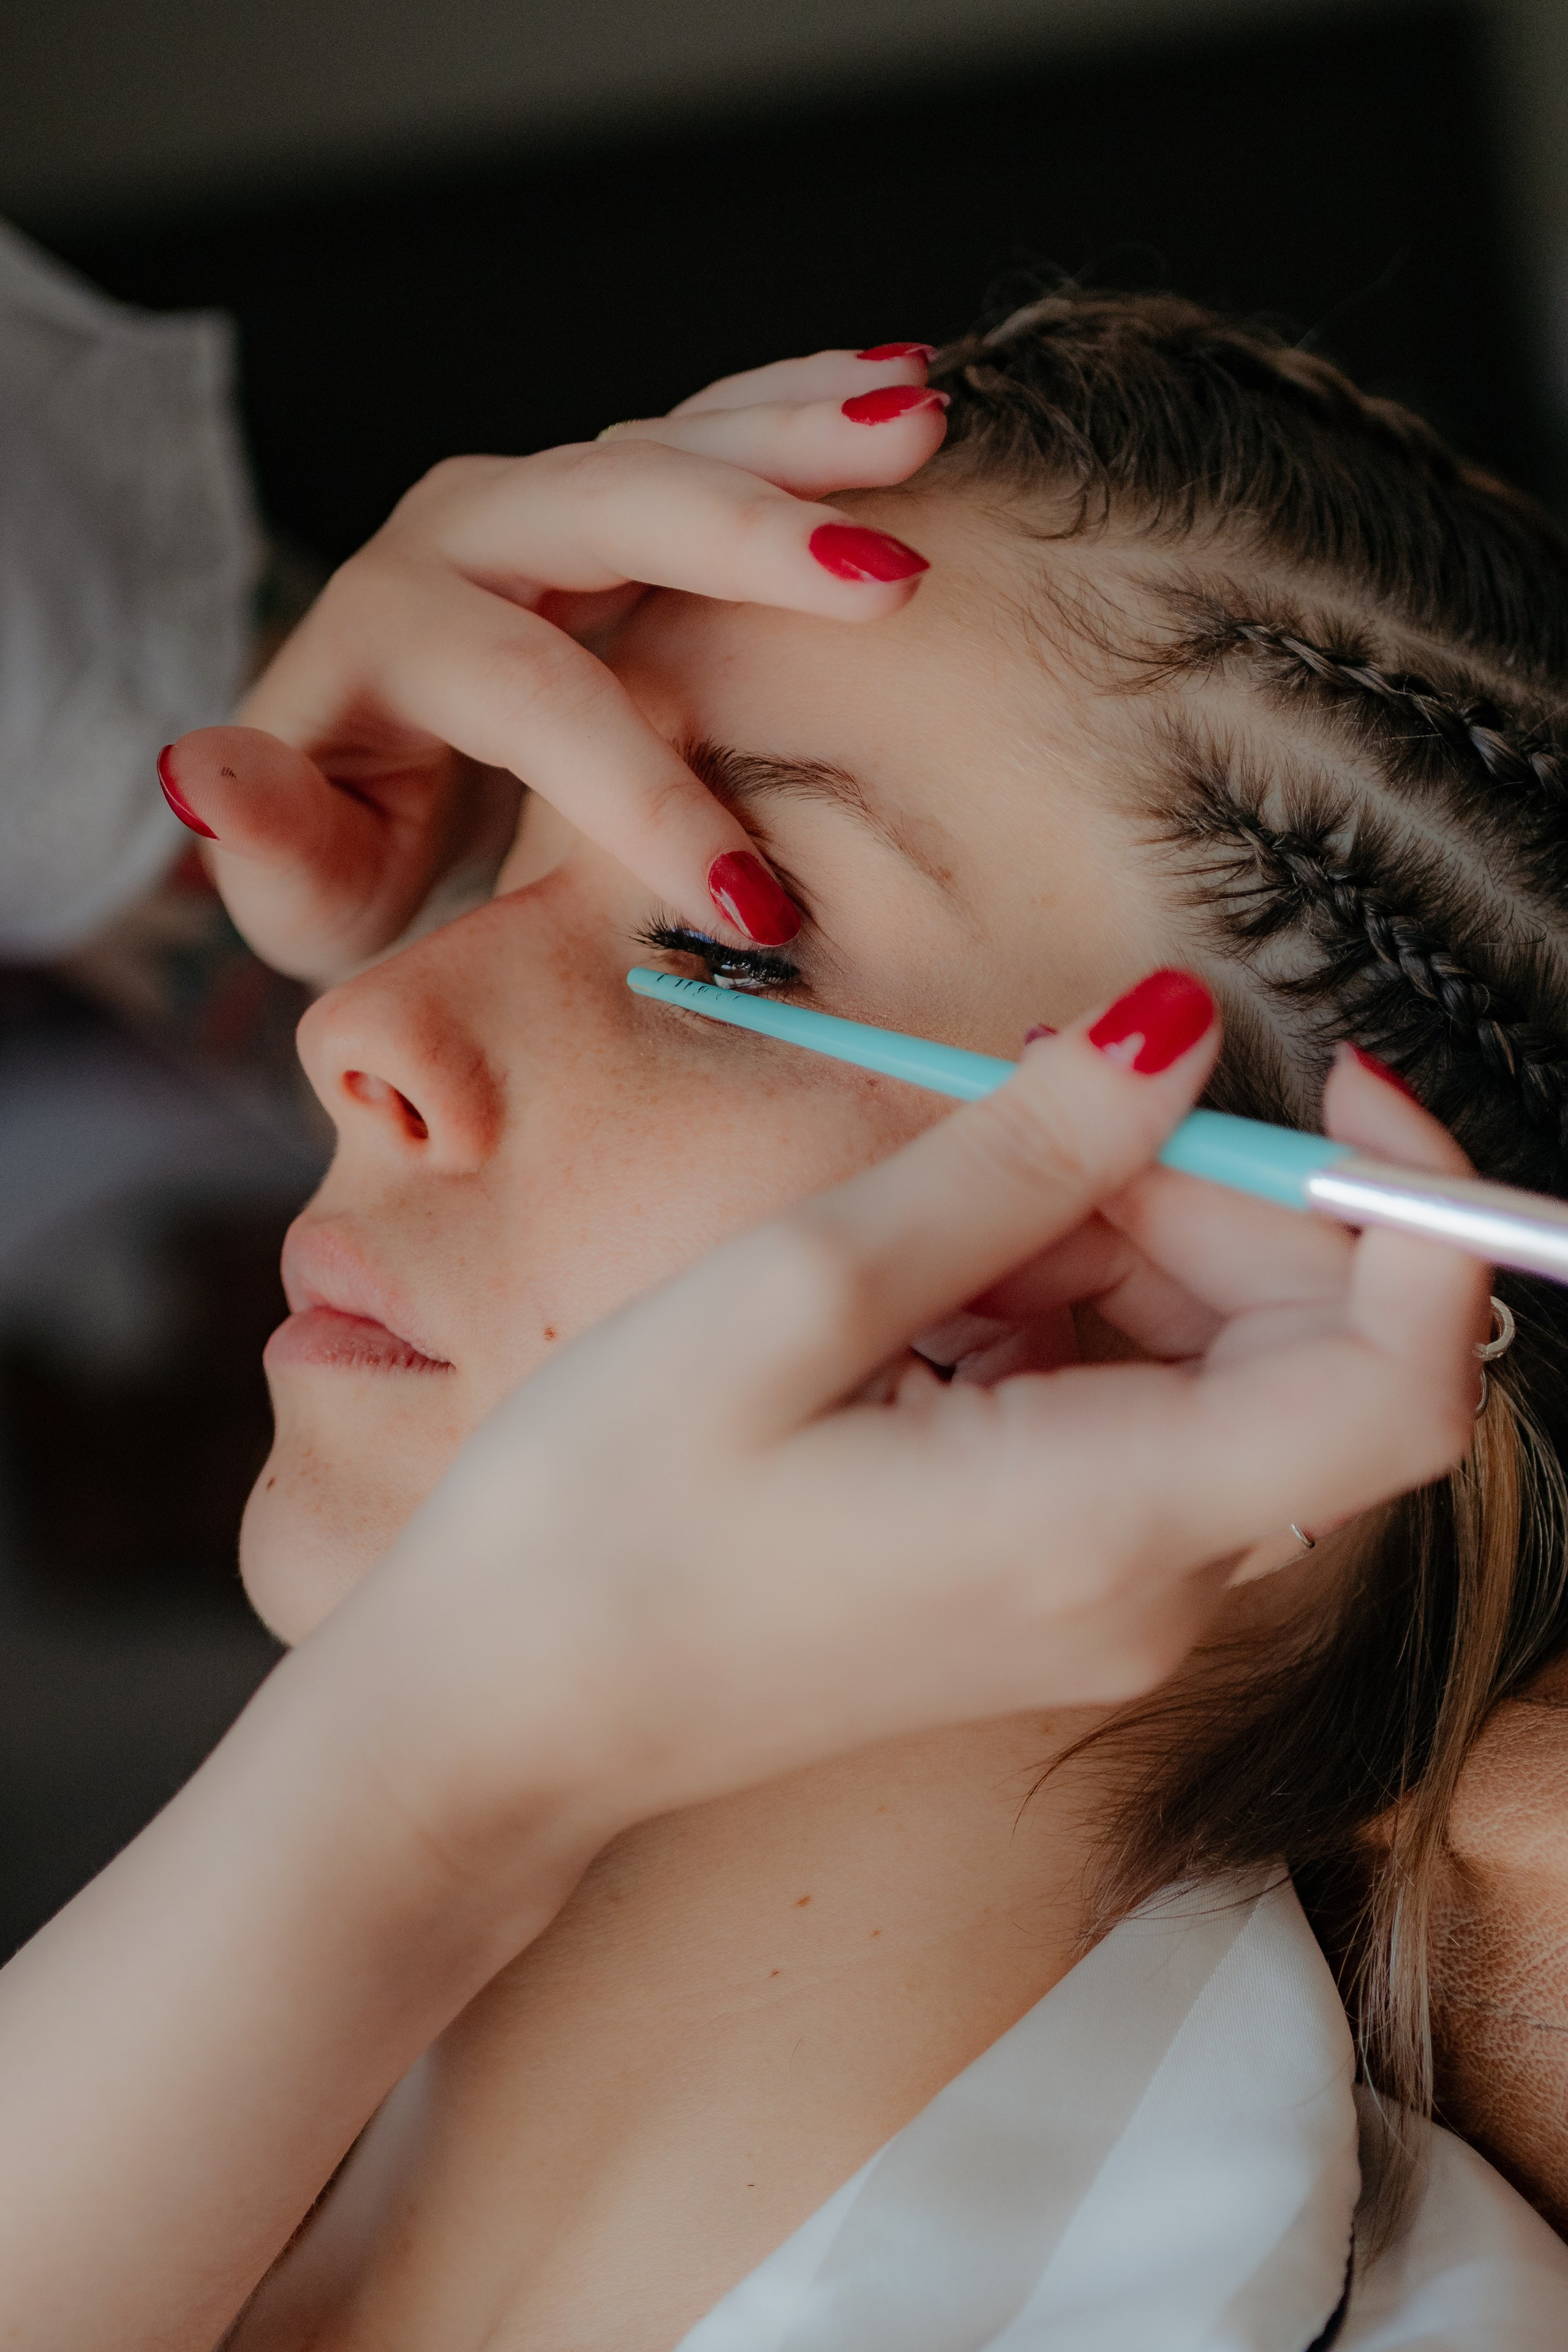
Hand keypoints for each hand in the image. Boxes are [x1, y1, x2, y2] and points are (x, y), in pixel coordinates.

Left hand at [157, 345, 947, 981]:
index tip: (746, 901)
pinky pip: (702, 422)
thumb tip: (200, 772)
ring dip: (797, 432)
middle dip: (748, 543)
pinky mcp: (596, 487)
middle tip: (881, 584)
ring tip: (916, 422)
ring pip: (667, 441)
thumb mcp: (298, 880)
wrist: (365, 763)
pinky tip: (898, 377)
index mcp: (391, 635)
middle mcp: (460, 535)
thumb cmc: (348, 845)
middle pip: (608, 510)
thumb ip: (263, 840)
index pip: (531, 696)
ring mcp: (535, 496)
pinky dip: (794, 396)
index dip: (640, 794)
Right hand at [311, 981, 1486, 1865]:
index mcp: (1107, 1526)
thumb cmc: (607, 1522)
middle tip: (1051, 1108)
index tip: (1336, 1078)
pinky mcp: (1047, 1593)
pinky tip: (931, 1290)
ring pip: (1220, 1380)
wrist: (499, 1721)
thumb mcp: (803, 1292)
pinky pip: (1134, 1425)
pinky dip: (1070, 1321)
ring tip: (950, 1203)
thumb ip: (1019, 1159)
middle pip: (1309, 1359)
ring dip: (1128, 1253)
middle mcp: (1146, 1592)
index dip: (1418, 1216)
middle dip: (1218, 1203)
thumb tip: (1175, 1032)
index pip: (1403, 1387)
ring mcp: (1102, 1605)